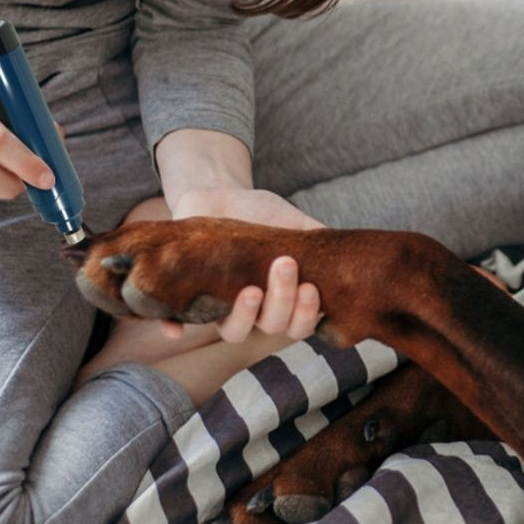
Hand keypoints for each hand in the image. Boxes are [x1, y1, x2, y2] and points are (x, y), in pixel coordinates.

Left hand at [165, 186, 322, 342]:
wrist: (216, 192)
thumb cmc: (260, 211)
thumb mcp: (292, 219)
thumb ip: (316, 236)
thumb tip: (349, 252)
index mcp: (282, 297)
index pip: (299, 324)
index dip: (306, 316)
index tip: (311, 288)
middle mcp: (254, 308)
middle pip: (271, 327)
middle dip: (282, 302)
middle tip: (284, 265)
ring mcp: (220, 304)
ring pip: (233, 331)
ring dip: (244, 316)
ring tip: (251, 290)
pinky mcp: (186, 296)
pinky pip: (176, 322)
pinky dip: (174, 327)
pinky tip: (175, 329)